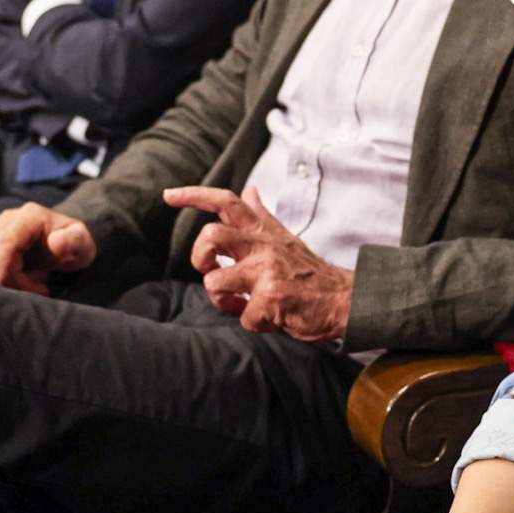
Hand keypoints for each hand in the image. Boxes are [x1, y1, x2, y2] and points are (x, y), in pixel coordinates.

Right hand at [0, 202, 98, 295]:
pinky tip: (28, 278)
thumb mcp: (82, 243)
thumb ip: (73, 241)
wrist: (65, 240)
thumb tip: (55, 242)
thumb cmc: (74, 243)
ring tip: (39, 280)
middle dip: (16, 280)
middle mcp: (6, 220)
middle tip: (41, 288)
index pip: (6, 241)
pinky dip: (9, 279)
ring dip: (14, 281)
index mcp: (29, 217)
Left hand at [164, 185, 352, 343]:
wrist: (344, 300)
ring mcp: (266, 270)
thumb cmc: (309, 274)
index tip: (169, 195)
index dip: (193, 195)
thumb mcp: (285, 238)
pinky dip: (251, 321)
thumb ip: (262, 217)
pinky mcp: (271, 297)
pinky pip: (242, 315)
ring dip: (220, 298)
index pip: (226, 201)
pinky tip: (267, 318)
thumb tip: (249, 191)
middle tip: (211, 269)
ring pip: (214, 281)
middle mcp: (263, 245)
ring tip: (238, 301)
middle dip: (200, 256)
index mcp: (263, 231)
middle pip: (211, 235)